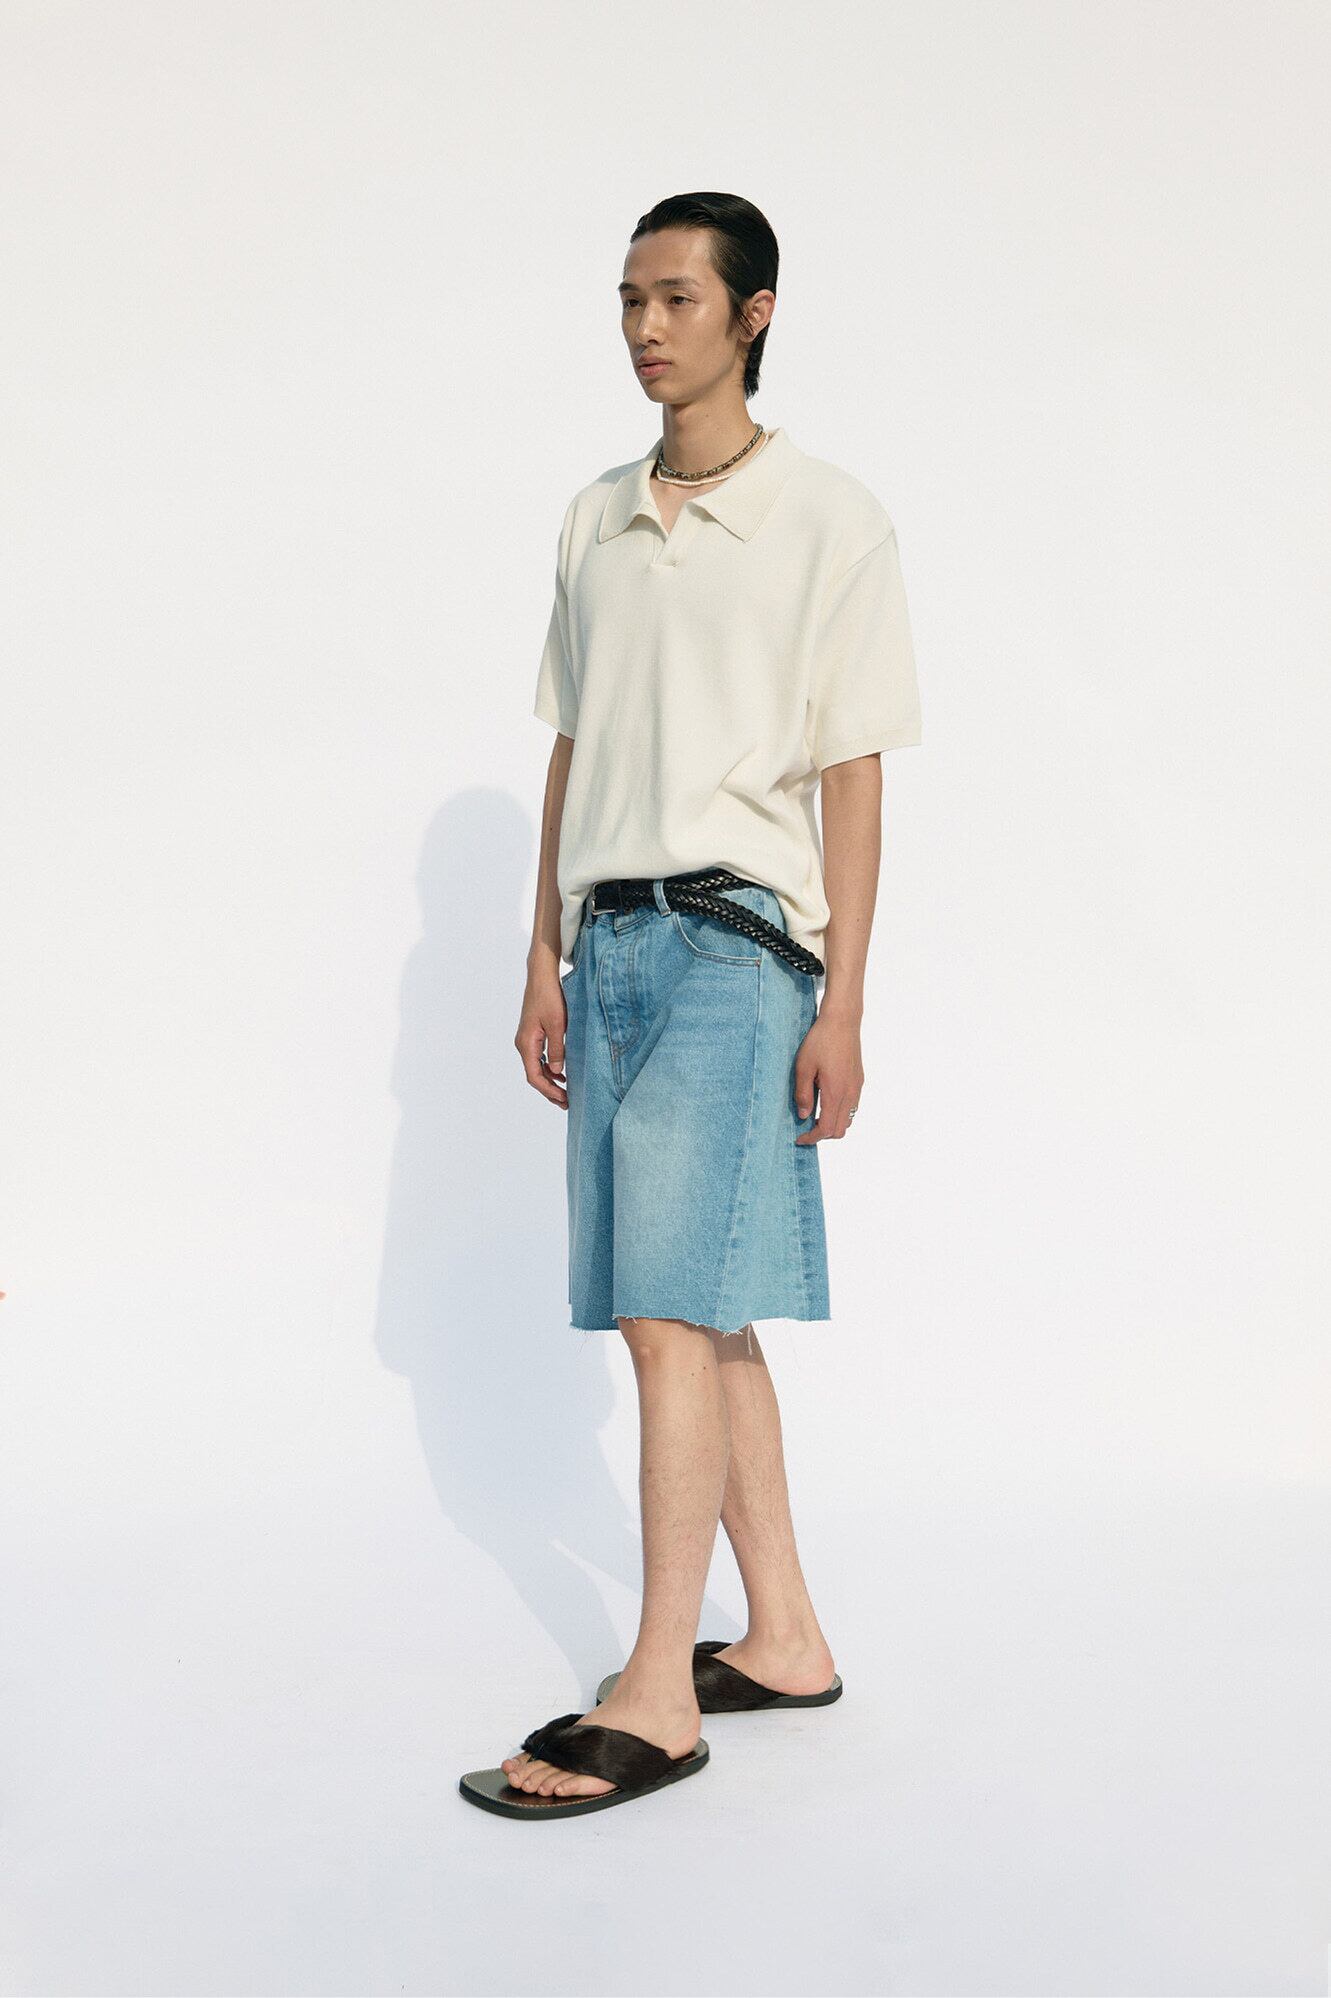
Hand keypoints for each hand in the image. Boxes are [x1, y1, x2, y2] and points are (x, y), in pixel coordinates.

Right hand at [516, 971, 569, 1107]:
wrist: (541, 977)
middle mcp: (523, 1044)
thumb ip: (557, 1049)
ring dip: (550, 1081)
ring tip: (566, 1093)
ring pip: (537, 1067)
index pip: (534, 1076)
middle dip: (550, 1090)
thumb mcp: (557, 1025)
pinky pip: (539, 1058)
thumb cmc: (549, 997)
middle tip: (567, 1103)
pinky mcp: (533, 1034)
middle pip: (534, 1075)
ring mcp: (527, 1039)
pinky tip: (561, 1073)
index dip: (548, 1091)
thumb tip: (557, 1072)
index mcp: (526, 1044)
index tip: (564, 1099)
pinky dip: (549, 1069)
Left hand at [793, 1008, 862, 1142]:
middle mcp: (850, 1094)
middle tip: (806, 1129)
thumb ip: (803, 1094)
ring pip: (848, 1119)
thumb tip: (803, 1115)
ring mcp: (857, 1087)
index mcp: (835, 1093)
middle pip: (840, 1130)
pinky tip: (826, 1101)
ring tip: (815, 1116)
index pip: (826, 1129)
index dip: (812, 1138)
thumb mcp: (803, 1067)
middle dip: (822, 1135)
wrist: (842, 1021)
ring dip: (832, 1124)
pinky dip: (840, 1113)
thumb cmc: (820, 1041)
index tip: (799, 1138)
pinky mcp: (859, 1080)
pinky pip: (852, 1106)